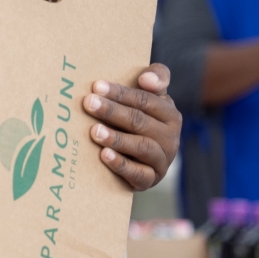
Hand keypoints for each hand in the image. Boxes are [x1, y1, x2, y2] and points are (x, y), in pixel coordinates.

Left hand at [84, 65, 180, 190]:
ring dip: (117, 138)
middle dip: (112, 111)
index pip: (145, 100)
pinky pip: (139, 174)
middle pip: (140, 121)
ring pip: (141, 147)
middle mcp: (170, 136)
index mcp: (169, 113)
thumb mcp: (150, 97)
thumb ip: (155, 77)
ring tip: (94, 131)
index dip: (120, 93)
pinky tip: (104, 155)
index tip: (96, 86)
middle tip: (88, 103)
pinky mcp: (151, 179)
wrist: (141, 160)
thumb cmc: (139, 120)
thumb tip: (147, 79)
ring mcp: (162, 160)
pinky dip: (121, 165)